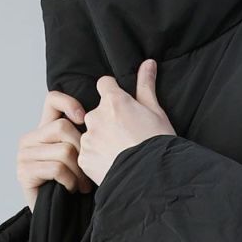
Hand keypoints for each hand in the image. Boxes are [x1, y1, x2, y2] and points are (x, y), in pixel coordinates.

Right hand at [17, 91, 90, 210]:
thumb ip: (84, 136)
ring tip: (83, 185)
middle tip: (89, 172)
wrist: (59, 218)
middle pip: (63, 127)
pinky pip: (56, 168)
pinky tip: (71, 189)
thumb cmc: (73, 186)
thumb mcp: (81, 157)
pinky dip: (70, 181)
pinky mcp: (23, 172)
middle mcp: (30, 139)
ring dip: (79, 172)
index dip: (69, 102)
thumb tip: (104, 116)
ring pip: (63, 150)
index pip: (52, 100)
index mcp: (44, 130)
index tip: (83, 118)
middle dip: (82, 151)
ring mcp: (24, 155)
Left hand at [77, 58, 175, 186]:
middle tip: (125, 135)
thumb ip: (146, 86)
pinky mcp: (84, 158)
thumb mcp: (156, 112)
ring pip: (91, 133)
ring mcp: (88, 138)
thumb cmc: (157, 144)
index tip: (122, 106)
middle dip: (107, 120)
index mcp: (113, 101)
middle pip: (97, 111)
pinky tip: (112, 164)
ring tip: (119, 153)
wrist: (151, 178)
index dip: (113, 93)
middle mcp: (96, 116)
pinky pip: (87, 153)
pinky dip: (97, 158)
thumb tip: (148, 63)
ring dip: (101, 139)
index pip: (104, 84)